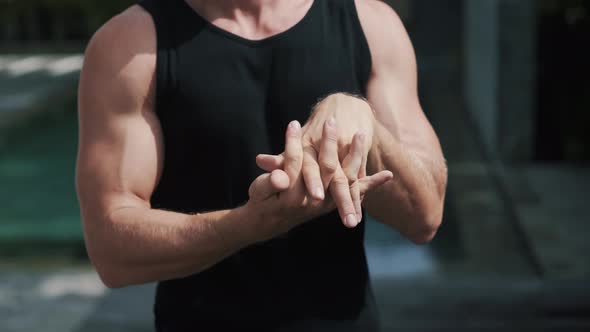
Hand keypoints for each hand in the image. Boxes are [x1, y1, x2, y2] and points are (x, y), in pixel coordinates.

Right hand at [246, 120, 392, 241]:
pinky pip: (356, 191)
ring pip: (345, 177)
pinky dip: (371, 183)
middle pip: (326, 169)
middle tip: (331, 120)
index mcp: (294, 195)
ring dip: (354, 156)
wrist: (271, 221)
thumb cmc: (263, 200)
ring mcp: (328, 201)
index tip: (294, 124)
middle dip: (329, 143)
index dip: (293, 144)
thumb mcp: (261, 191)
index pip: (296, 164)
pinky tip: (388, 175)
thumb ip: (270, 182)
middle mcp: (315, 199)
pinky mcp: (336, 200)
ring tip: (360, 134)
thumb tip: (275, 174)